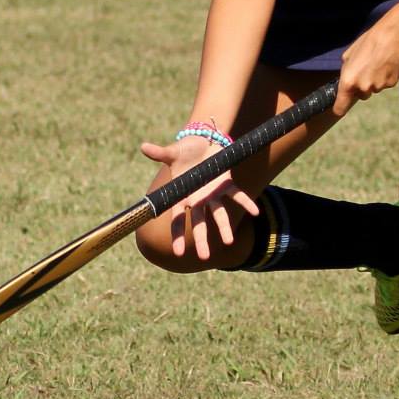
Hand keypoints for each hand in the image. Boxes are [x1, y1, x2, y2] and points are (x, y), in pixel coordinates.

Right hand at [139, 133, 260, 260]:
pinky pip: (237, 195)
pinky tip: (255, 212)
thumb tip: (143, 147)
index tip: (178, 252)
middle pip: (199, 222)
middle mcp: (198, 199)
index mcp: (182, 195)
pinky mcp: (226, 184)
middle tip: (205, 257)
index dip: (177, 235)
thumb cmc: (185, 150)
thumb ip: (159, 153)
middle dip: (202, 239)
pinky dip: (246, 202)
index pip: (177, 219)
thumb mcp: (172, 153)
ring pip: (219, 213)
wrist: (203, 141)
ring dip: (224, 227)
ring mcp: (213, 193)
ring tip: (229, 242)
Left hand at [335, 18, 398, 115]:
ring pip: (374, 89)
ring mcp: (378, 87)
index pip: (340, 107)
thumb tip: (344, 80)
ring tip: (377, 62)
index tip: (339, 108)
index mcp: (348, 81)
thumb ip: (345, 72)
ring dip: (374, 80)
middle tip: (366, 69)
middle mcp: (363, 87)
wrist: (391, 36)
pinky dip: (385, 77)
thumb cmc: (368, 43)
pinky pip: (385, 84)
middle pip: (361, 96)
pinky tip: (386, 64)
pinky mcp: (391, 84)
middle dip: (362, 87)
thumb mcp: (348, 56)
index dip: (340, 108)